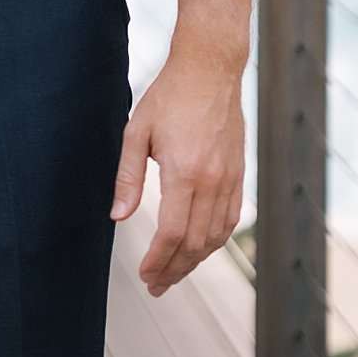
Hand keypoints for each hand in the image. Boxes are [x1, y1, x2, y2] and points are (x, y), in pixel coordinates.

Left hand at [111, 47, 245, 295]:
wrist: (210, 70)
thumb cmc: (168, 96)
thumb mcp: (136, 131)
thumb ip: (128, 177)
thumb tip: (118, 217)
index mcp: (184, 172)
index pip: (171, 233)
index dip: (158, 260)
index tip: (145, 275)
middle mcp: (211, 181)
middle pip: (195, 243)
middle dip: (175, 270)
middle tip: (157, 286)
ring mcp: (229, 179)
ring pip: (216, 236)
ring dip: (195, 260)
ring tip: (174, 273)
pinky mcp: (239, 174)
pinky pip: (230, 219)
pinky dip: (214, 240)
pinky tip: (199, 248)